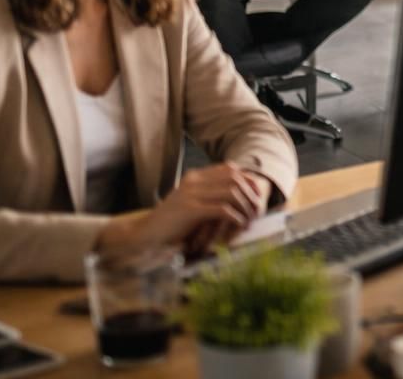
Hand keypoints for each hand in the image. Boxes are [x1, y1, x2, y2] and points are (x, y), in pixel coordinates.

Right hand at [98, 164, 266, 255]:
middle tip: (258, 209)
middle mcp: (194, 181)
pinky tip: (239, 225)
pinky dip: (235, 217)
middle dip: (250, 194)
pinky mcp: (190, 210)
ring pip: (231, 192)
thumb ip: (209, 196)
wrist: (144, 234)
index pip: (230, 169)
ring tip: (251, 219)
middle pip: (234, 179)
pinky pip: (222, 209)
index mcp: (194, 177)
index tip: (258, 194)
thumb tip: (239, 196)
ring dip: (245, 206)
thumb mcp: (191, 204)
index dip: (247, 180)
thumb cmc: (170, 223)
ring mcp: (191, 194)